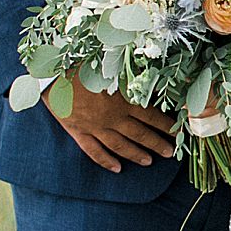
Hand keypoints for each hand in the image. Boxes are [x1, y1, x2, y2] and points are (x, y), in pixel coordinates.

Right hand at [46, 75, 174, 171]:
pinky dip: (106, 161)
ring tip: (149, 162)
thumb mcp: (111, 65)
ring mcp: (95, 127)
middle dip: (157, 144)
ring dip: (136, 155)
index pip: (151, 116)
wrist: (51, 71)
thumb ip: (131, 73)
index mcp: (123, 99)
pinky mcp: (78, 131)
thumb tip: (152, 74)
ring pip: (120, 146)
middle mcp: (112, 117)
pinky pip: (94, 151)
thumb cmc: (82, 62)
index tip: (178, 133)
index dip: (166, 126)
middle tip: (170, 153)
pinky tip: (117, 169)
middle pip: (140, 134)